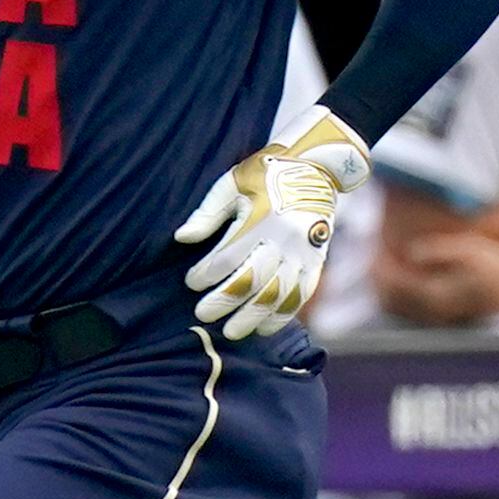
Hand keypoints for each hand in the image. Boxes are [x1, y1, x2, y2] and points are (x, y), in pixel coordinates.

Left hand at [176, 109, 369, 339]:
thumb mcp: (232, 183)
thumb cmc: (266, 173)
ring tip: (231, 332)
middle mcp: (284, 238)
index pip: (227, 257)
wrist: (317, 166)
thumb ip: (207, 213)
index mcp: (260, 218)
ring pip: (277, 295)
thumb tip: (181, 238)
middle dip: (224, 301)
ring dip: (252, 317)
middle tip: (203, 315)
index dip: (205, 274)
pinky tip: (265, 329)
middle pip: (251, 281)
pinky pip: (301, 295)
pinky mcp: (317, 261)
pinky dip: (283, 315)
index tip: (191, 282)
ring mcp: (303, 252)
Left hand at [379, 231, 498, 325]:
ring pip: (399, 306)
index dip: (380, 265)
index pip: (392, 284)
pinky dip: (402, 292)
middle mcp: (433, 312)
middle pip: (389, 299)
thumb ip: (438, 251)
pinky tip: (409, 274)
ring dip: (389, 285)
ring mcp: (440, 317)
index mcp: (434, 296)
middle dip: (379, 277)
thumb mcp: (472, 251)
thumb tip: (411, 252)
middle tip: (375, 253)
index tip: (376, 246)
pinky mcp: (447, 315)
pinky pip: (412, 307)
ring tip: (388, 261)